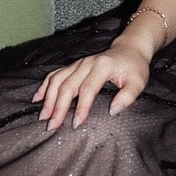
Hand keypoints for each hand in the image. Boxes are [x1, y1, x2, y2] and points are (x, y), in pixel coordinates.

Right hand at [33, 42, 150, 128]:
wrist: (129, 49)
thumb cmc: (134, 67)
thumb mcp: (138, 82)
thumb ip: (128, 97)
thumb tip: (112, 111)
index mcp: (102, 67)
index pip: (87, 89)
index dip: (81, 107)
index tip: (76, 124)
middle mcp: (86, 64)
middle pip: (67, 86)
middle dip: (58, 107)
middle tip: (52, 126)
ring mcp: (77, 64)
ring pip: (57, 80)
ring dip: (48, 98)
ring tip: (43, 116)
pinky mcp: (73, 66)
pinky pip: (54, 75)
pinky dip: (44, 86)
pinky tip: (37, 99)